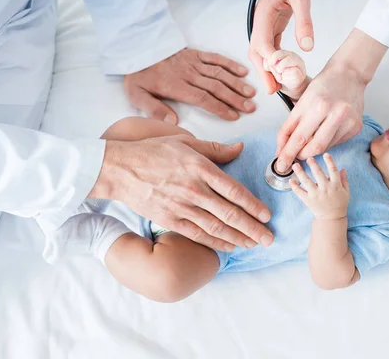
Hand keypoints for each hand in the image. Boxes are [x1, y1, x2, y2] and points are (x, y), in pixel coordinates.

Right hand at [90, 135, 273, 251]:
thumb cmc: (153, 152)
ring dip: (238, 238)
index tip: (267, 215)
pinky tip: (229, 246)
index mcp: (200, 168)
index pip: (233, 190)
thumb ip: (214, 149)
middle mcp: (193, 189)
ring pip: (216, 227)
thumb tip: (239, 149)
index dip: (253, 205)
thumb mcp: (185, 142)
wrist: (119, 168)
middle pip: (230, 213)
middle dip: (252, 228)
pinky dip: (215, 242)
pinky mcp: (169, 219)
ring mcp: (181, 206)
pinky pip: (197, 234)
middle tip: (269, 238)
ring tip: (254, 244)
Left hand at [124, 49, 256, 123]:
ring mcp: (193, 62)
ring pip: (219, 74)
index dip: (220, 108)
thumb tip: (174, 122)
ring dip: (236, 83)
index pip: (202, 98)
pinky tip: (242, 72)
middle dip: (235, 98)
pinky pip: (215, 58)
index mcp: (176, 86)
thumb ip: (154, 109)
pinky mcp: (195, 53)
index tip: (234, 116)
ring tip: (251, 93)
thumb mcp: (136, 95)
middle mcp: (188, 74)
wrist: (135, 48)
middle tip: (250, 107)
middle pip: (216, 87)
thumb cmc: (138, 75)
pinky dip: (230, 64)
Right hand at [248, 0, 313, 93]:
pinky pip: (269, 47)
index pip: (262, 42)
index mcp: (263, 12)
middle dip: (263, 72)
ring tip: (276, 87)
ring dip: (267, 69)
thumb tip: (307, 47)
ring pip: (260, 52)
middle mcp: (260, 21)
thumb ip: (304, 21)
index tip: (279, 74)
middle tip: (272, 90)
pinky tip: (281, 72)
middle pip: (256, 52)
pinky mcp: (271, 26)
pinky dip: (274, 61)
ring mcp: (264, 25)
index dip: (269, 60)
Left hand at [274, 29, 387, 172]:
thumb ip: (290, 126)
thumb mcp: (302, 101)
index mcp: (317, 104)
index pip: (298, 136)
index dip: (287, 153)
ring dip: (311, 150)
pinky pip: (335, 143)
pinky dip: (325, 143)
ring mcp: (347, 121)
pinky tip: (324, 133)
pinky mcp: (356, 127)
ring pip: (325, 148)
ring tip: (306, 144)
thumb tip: (281, 150)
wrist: (349, 75)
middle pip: (313, 147)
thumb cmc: (323, 86)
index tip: (280, 165)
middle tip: (291, 159)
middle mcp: (334, 112)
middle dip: (299, 156)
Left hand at [290, 154, 349, 219]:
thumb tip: (343, 168)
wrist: (332, 218)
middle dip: (313, 164)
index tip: (326, 154)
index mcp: (335, 185)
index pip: (333, 170)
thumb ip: (344, 180)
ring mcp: (316, 194)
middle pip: (318, 173)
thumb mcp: (346, 191)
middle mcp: (325, 188)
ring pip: (306, 181)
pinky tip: (291, 180)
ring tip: (295, 165)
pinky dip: (294, 186)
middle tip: (308, 158)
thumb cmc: (340, 203)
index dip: (330, 161)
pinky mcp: (308, 200)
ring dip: (300, 172)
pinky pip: (300, 192)